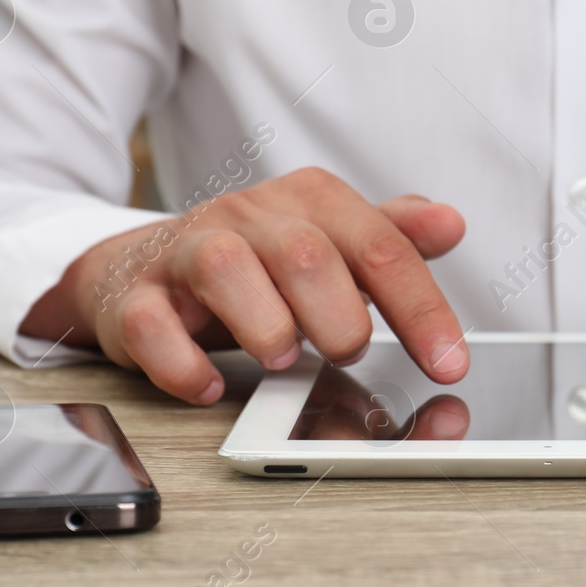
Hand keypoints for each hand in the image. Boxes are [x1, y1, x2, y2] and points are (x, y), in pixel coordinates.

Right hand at [21, 167, 470, 431]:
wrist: (147, 263)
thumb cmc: (259, 260)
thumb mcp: (333, 239)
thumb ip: (391, 236)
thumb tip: (450, 224)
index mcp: (310, 201)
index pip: (380, 246)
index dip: (421, 309)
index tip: (449, 362)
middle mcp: (249, 215)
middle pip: (306, 254)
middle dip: (339, 316)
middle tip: (350, 353)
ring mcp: (186, 253)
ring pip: (225, 269)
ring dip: (266, 326)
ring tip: (284, 360)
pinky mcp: (135, 297)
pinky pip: (151, 322)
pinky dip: (184, 363)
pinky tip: (210, 386)